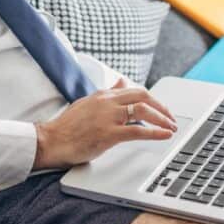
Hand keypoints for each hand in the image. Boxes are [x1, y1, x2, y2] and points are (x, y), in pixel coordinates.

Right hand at [33, 77, 176, 170]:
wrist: (50, 141)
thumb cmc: (67, 127)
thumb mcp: (87, 103)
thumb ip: (106, 93)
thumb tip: (121, 82)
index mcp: (102, 95)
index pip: (134, 89)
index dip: (152, 99)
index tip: (161, 108)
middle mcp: (107, 102)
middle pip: (143, 96)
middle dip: (161, 106)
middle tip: (171, 118)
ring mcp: (108, 117)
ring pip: (143, 110)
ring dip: (162, 118)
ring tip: (172, 127)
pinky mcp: (108, 134)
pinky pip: (137, 130)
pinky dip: (155, 132)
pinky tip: (165, 135)